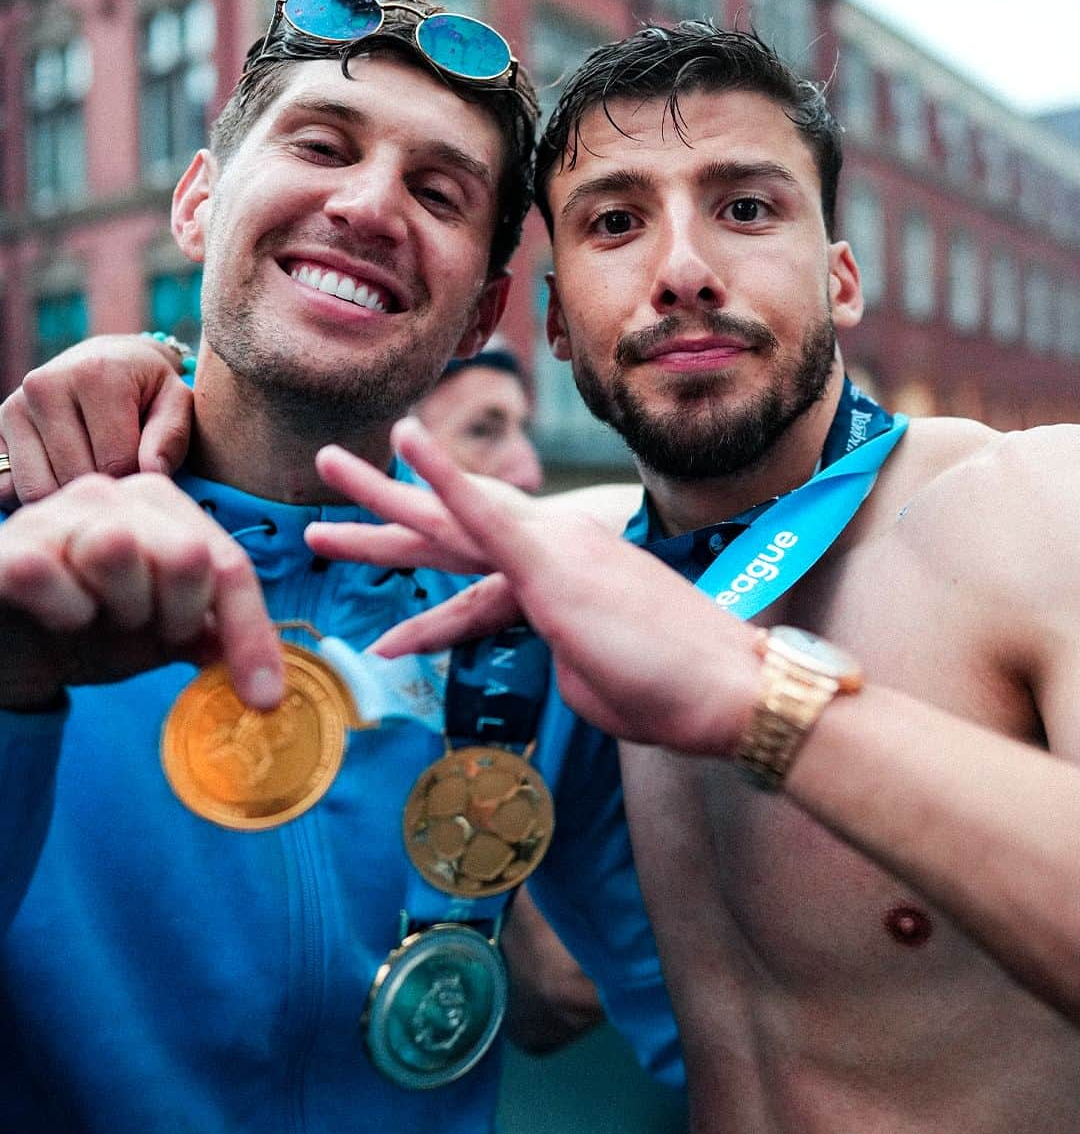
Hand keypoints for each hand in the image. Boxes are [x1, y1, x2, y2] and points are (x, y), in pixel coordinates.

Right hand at [0, 335, 192, 507]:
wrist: (109, 361)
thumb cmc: (147, 388)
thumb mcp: (175, 402)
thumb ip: (171, 437)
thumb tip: (152, 472)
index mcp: (95, 375)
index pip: (115, 463)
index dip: (136, 479)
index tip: (147, 470)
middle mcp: (46, 385)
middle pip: (75, 477)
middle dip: (104, 488)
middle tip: (121, 475)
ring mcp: (16, 405)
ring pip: (39, 488)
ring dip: (69, 494)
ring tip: (94, 475)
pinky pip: (8, 486)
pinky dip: (36, 493)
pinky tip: (62, 478)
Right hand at [0, 474, 282, 710]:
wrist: (9, 644)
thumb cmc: (87, 629)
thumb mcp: (161, 634)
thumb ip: (215, 635)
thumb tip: (271, 673)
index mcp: (161, 505)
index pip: (229, 565)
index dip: (252, 635)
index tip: (264, 698)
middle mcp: (110, 494)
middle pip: (187, 554)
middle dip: (179, 616)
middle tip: (147, 630)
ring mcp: (55, 512)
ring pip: (118, 548)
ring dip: (120, 608)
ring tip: (99, 618)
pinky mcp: (6, 545)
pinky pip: (44, 570)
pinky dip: (62, 609)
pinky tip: (59, 617)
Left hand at [316, 420, 759, 755]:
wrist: (725, 686)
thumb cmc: (669, 688)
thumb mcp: (594, 669)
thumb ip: (561, 651)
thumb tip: (552, 654)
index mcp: (552, 574)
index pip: (475, 565)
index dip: (426, 567)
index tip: (387, 575)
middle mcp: (546, 548)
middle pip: (448, 526)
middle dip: (386, 504)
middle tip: (331, 475)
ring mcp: (547, 550)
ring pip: (447, 516)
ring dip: (385, 492)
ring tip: (328, 466)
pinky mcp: (548, 561)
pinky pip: (483, 512)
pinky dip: (442, 478)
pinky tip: (404, 445)